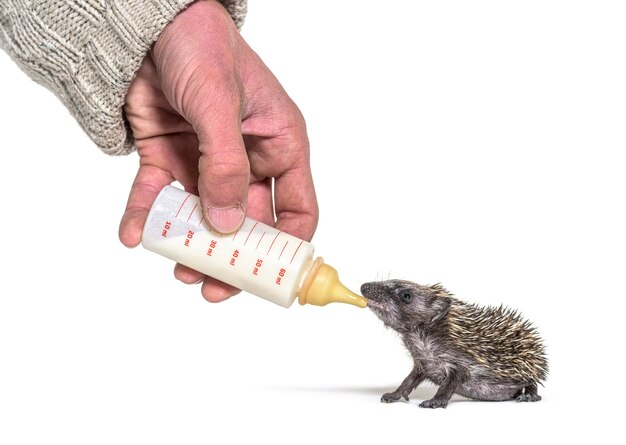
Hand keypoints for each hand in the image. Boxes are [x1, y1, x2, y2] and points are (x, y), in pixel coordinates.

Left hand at [119, 0, 317, 301]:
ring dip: (190, 246)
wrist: (147, 25)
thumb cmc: (202, 46)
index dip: (289, 246)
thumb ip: (225, 165)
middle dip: (233, 257)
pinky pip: (159, 198)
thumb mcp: (219, 105)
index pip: (297, 208)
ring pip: (203, 218)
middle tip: (215, 284)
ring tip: (178, 267)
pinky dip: (147, 217)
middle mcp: (247, 160)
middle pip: (247, 223)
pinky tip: (135, 233)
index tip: (273, 276)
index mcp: (278, 145)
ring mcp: (207, 163)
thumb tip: (228, 222)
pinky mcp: (170, 160)